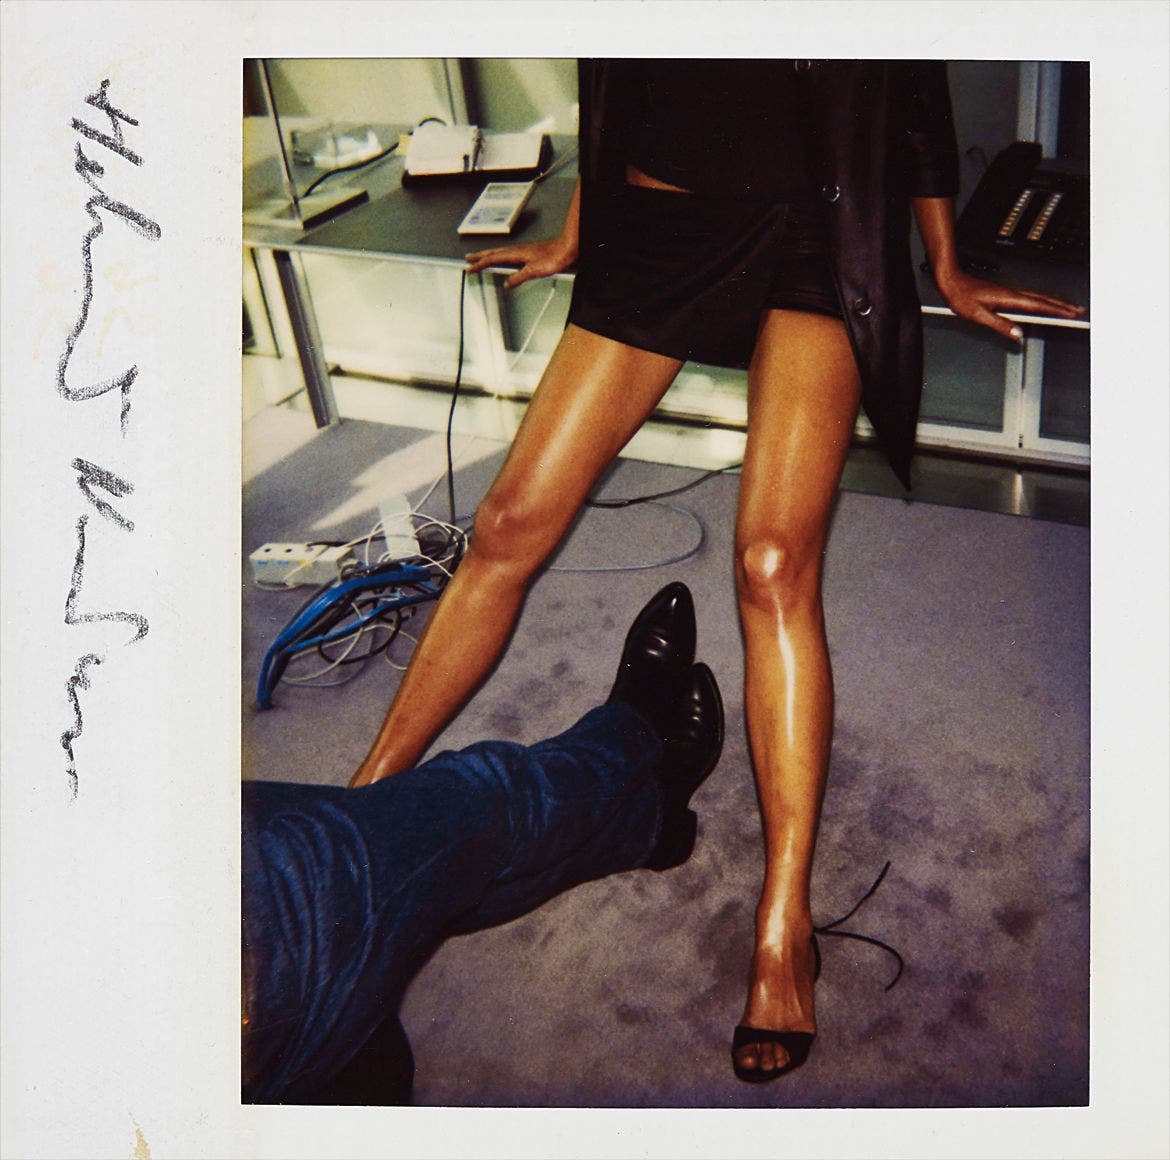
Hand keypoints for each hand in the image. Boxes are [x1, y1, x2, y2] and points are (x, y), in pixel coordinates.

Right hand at [464, 237, 576, 288]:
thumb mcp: (534, 271)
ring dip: (489, 255)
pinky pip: (509, 255)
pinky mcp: (528, 254)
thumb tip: (507, 283)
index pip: (492, 259)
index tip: (469, 269)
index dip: (479, 264)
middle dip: (480, 256)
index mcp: (515, 254)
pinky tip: (503, 261)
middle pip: (493, 253)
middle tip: (468, 259)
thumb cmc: (554, 257)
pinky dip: (500, 257)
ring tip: (481, 258)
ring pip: (500, 253)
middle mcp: (517, 251)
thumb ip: (518, 277)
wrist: (567, 249)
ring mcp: (522, 251)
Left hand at [934, 267, 1085, 342]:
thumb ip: (999, 325)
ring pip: (1038, 298)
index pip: (1038, 306)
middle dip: (1062, 305)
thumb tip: (1018, 334)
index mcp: (1009, 298)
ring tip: (1067, 308)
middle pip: (1043, 300)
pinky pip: (1030, 298)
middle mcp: (1013, 293)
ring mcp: (1010, 292)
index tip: (1071, 314)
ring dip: (1054, 303)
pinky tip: (1043, 305)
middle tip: (1078, 311)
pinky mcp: (1006, 293)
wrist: (952, 282)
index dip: (1056, 311)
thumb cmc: (962, 298)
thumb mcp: (978, 316)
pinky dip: (1041, 301)